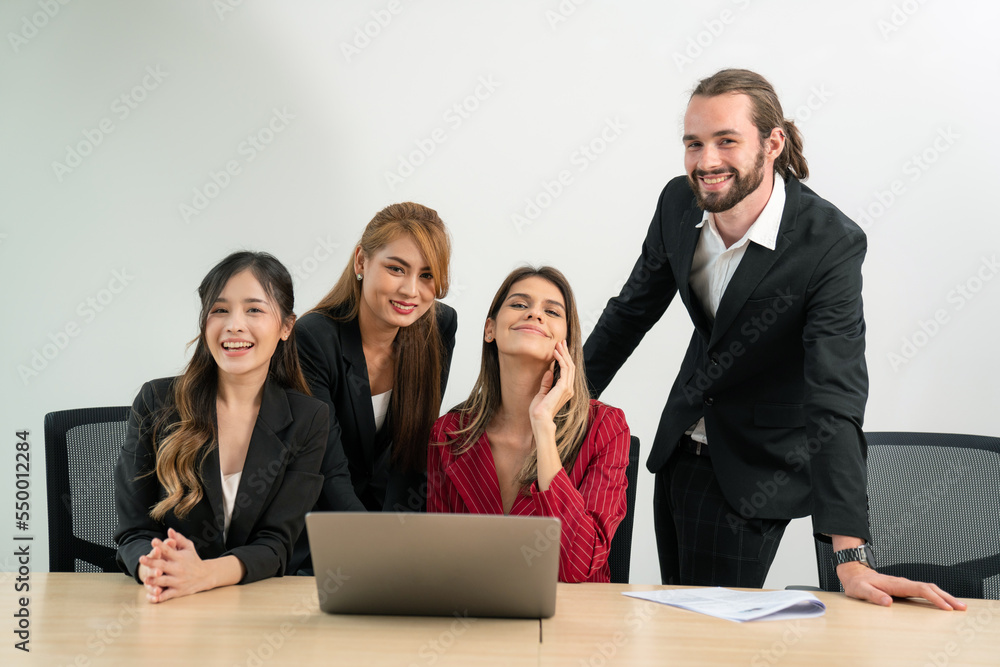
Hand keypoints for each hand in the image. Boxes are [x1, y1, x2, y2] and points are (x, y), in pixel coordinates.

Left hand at [139, 528, 210, 602]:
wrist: (205, 576)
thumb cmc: (193, 560)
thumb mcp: (189, 547)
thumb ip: (179, 539)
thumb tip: (169, 530)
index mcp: (180, 557)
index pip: (169, 550)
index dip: (161, 545)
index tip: (153, 541)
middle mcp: (178, 569)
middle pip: (163, 565)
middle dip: (152, 562)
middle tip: (142, 559)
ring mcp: (178, 581)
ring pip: (164, 581)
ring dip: (154, 581)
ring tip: (146, 579)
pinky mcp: (178, 591)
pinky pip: (167, 595)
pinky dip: (159, 597)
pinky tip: (152, 597)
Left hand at [529, 340, 574, 425]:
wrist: (540, 418)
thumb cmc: (539, 410)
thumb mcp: (542, 393)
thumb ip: (547, 383)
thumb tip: (549, 372)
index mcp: (565, 391)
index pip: (568, 371)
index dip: (565, 359)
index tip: (559, 349)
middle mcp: (569, 389)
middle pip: (571, 367)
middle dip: (566, 353)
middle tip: (561, 342)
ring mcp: (568, 388)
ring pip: (569, 366)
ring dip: (564, 354)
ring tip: (558, 345)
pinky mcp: (564, 387)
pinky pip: (565, 370)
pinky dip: (561, 360)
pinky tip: (555, 353)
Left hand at [837, 562, 967, 610]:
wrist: (854, 573)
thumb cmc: (857, 583)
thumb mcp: (861, 590)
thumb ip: (873, 595)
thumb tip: (888, 602)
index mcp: (895, 583)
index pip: (920, 589)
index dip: (935, 598)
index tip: (946, 607)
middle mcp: (903, 582)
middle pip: (930, 588)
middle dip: (947, 597)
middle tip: (962, 607)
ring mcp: (905, 584)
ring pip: (930, 588)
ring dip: (944, 596)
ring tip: (958, 606)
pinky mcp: (904, 587)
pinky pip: (925, 591)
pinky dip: (937, 596)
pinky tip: (942, 602)